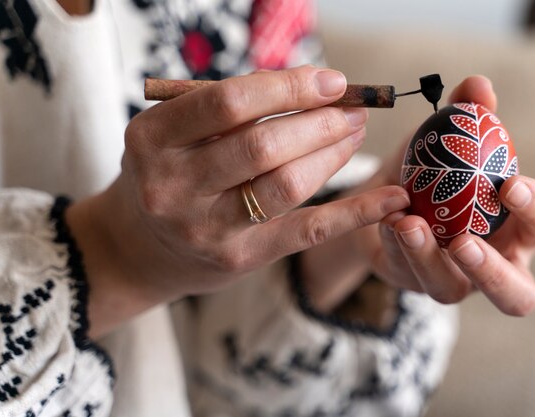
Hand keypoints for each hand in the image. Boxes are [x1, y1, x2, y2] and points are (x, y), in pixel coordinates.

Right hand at [67, 66, 410, 336]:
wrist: (144, 245)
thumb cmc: (170, 171)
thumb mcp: (175, 130)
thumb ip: (230, 105)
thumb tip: (313, 85)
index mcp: (151, 138)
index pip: (229, 103)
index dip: (288, 87)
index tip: (333, 81)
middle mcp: (172, 186)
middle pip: (262, 145)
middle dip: (320, 121)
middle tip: (354, 109)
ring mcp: (205, 228)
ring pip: (286, 184)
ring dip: (333, 153)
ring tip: (356, 133)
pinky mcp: (240, 258)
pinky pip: (306, 230)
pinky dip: (355, 214)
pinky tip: (391, 199)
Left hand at [369, 76, 534, 315]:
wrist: (387, 196)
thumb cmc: (436, 171)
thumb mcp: (450, 139)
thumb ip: (468, 114)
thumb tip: (478, 86)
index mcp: (517, 227)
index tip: (510, 184)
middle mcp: (492, 262)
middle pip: (516, 294)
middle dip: (492, 272)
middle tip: (465, 241)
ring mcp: (452, 279)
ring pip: (450, 290)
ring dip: (427, 258)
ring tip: (408, 222)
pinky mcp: (413, 281)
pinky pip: (405, 271)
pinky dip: (394, 242)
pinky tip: (385, 217)